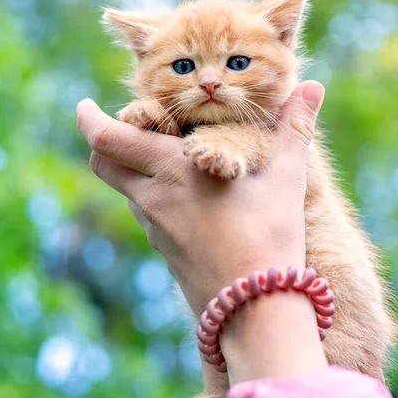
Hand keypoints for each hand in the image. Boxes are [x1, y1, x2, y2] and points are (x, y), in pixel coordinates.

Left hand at [77, 81, 324, 318]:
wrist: (256, 310)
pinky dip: (151, 193)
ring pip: (125, 189)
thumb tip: (314, 87)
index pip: (108, 140)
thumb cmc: (271, 237)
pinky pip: (146, 212)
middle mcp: (153, 197)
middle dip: (100, 140)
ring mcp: (155, 227)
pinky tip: (184, 194)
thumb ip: (295, 128)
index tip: (83, 105)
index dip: (89, 120)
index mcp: (172, 170)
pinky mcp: (164, 250)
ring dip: (131, 166)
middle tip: (117, 124)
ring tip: (161, 153)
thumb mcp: (286, 178)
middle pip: (103, 163)